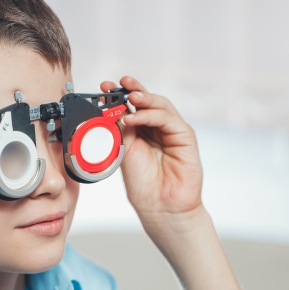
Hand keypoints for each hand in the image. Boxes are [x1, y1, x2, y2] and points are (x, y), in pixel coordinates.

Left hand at [100, 76, 202, 223]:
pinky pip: (167, 119)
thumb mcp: (125, 152)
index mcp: (142, 132)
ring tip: (128, 97)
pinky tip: (134, 117)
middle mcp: (158, 129)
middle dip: (133, 89)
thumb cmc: (143, 185)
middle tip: (118, 82)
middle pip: (148, 101)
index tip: (103, 87)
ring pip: (160, 105)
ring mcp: (172, 131)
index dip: (119, 95)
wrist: (160, 207)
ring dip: (143, 99)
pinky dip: (150, 115)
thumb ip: (121, 130)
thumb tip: (112, 109)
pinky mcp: (185, 136)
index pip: (132, 107)